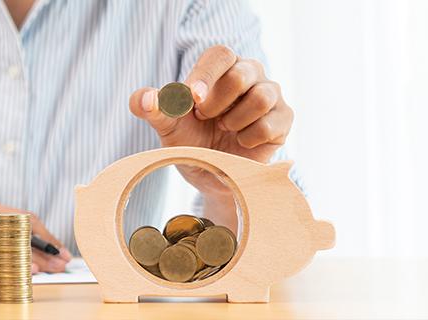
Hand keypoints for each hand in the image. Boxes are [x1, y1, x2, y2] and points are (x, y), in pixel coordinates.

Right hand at [0, 198, 71, 274]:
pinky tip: (3, 273)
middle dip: (40, 251)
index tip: (61, 251)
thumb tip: (39, 250)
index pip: (24, 218)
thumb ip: (2, 231)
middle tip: (58, 265)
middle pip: (14, 234)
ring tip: (37, 270)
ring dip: (19, 260)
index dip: (45, 235)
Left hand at [128, 45, 292, 195]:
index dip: (206, 76)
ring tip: (224, 129)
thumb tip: (143, 99)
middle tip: (205, 118)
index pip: (219, 55)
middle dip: (217, 103)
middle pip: (242, 74)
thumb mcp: (166, 125)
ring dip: (234, 121)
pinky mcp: (284, 118)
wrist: (211, 174)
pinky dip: (248, 139)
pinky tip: (241, 142)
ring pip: (261, 97)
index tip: (193, 100)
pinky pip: (270, 125)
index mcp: (221, 66)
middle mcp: (250, 73)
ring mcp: (271, 94)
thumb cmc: (190, 140)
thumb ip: (152, 108)